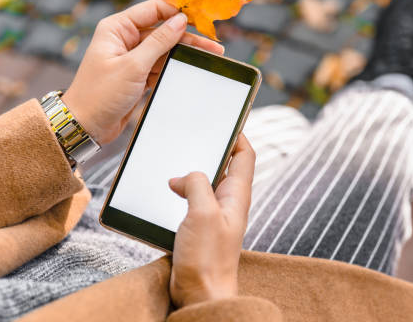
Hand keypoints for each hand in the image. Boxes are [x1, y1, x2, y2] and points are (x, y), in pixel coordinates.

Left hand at [62, 0, 223, 143]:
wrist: (84, 126)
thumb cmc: (100, 94)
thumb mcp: (132, 66)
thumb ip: (159, 42)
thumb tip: (181, 20)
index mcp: (117, 28)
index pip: (153, 10)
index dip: (178, 12)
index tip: (201, 19)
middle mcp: (124, 38)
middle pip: (163, 30)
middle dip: (188, 37)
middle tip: (214, 45)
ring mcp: (131, 57)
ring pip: (164, 50)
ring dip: (185, 54)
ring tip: (211, 58)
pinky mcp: (136, 75)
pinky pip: (160, 65)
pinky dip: (175, 67)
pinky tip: (192, 69)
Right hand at [168, 134, 254, 307]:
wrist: (200, 293)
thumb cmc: (207, 259)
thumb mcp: (203, 213)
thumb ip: (197, 185)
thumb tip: (184, 177)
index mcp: (237, 195)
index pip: (245, 155)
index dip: (238, 134)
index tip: (226, 118)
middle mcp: (228, 202)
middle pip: (224, 165)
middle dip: (210, 150)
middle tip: (194, 135)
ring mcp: (213, 213)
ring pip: (204, 181)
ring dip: (191, 171)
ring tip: (176, 161)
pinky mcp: (198, 225)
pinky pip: (191, 199)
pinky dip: (181, 190)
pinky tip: (167, 190)